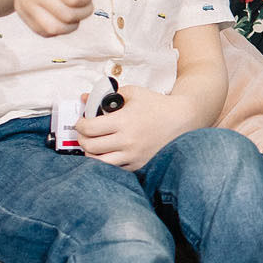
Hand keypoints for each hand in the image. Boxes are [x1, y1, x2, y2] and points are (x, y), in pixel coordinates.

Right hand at [11, 0, 110, 37]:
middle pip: (68, 14)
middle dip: (83, 10)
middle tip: (82, 1)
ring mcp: (26, 4)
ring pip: (57, 28)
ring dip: (72, 22)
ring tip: (73, 9)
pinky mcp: (25, 17)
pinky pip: (48, 32)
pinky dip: (60, 28)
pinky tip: (61, 14)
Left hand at [75, 85, 192, 172]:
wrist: (182, 119)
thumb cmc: (157, 105)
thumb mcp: (132, 93)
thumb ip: (107, 95)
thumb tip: (85, 98)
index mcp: (124, 121)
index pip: (89, 128)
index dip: (80, 125)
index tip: (81, 122)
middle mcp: (127, 141)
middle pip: (90, 146)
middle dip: (82, 139)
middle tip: (85, 134)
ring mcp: (133, 155)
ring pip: (99, 162)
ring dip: (91, 154)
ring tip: (93, 146)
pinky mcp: (139, 165)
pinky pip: (115, 169)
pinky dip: (107, 162)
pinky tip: (109, 153)